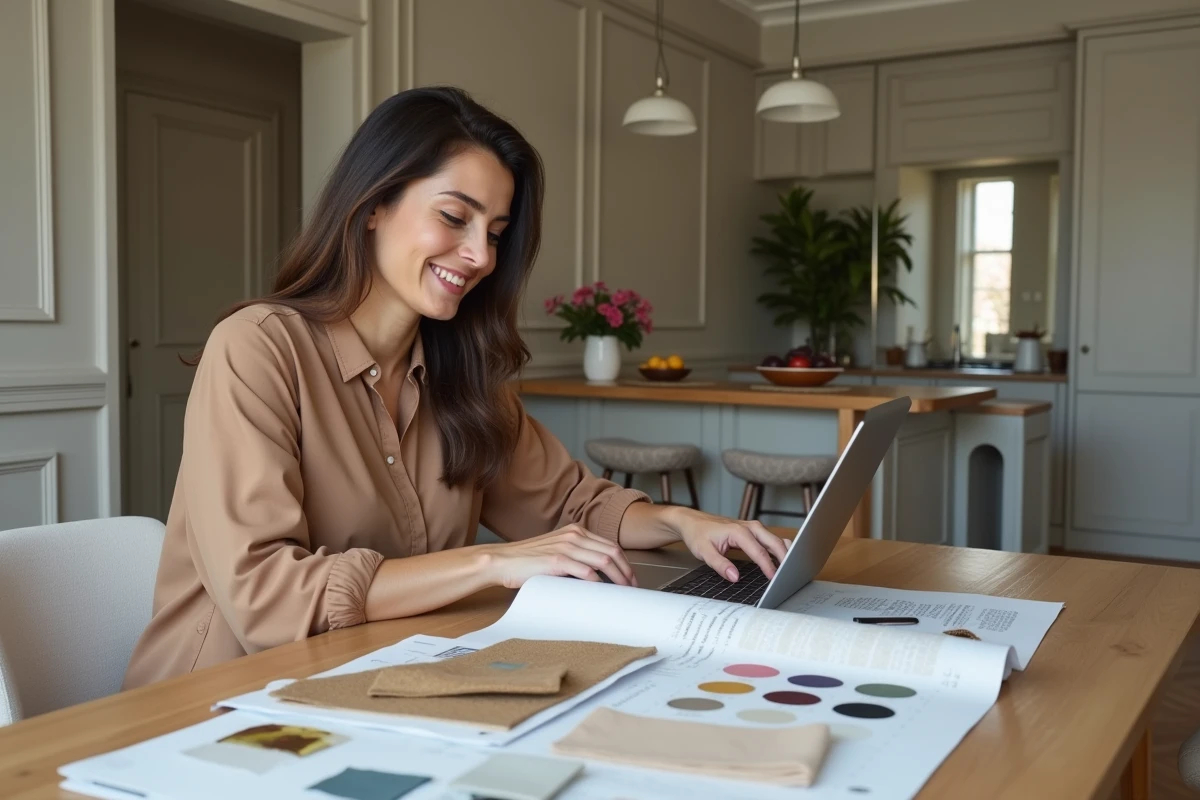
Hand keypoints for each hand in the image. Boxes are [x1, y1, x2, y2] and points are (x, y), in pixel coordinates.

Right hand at [480, 524, 636, 589]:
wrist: (502, 561)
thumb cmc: (526, 561)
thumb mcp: (556, 551)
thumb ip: (575, 557)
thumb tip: (597, 576)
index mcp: (575, 531)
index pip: (610, 545)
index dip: (625, 562)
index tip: (630, 577)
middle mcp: (573, 535)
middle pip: (612, 551)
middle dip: (627, 571)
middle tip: (633, 587)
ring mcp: (566, 546)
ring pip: (604, 560)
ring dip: (618, 577)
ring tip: (623, 590)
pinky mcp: (557, 560)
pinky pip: (586, 571)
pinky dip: (599, 582)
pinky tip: (603, 591)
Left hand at [669, 508, 789, 582]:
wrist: (692, 522)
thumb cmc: (698, 534)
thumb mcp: (704, 552)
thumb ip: (720, 565)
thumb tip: (734, 576)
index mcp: (738, 531)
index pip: (759, 552)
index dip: (769, 567)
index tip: (775, 580)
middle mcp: (749, 527)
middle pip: (774, 543)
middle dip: (785, 558)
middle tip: (790, 576)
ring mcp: (752, 528)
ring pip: (775, 540)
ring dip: (784, 553)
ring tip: (791, 570)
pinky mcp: (752, 531)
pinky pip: (770, 539)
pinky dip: (779, 549)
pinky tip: (783, 560)